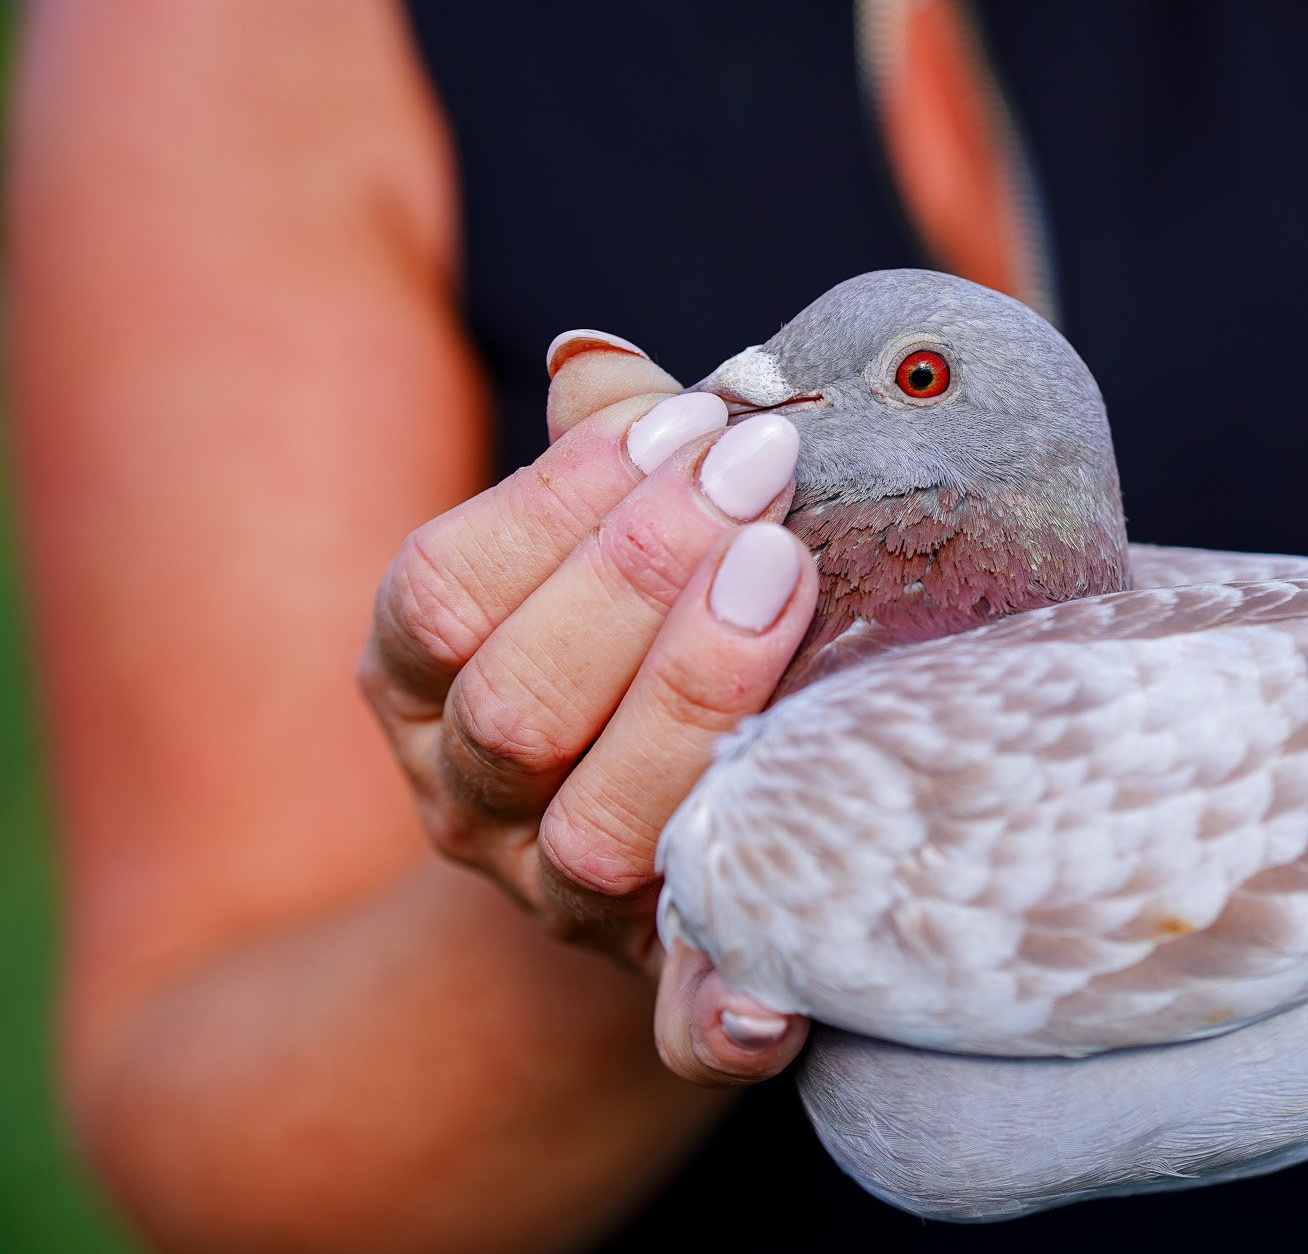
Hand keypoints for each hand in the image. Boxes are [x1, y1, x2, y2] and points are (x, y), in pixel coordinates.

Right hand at [359, 335, 815, 1083]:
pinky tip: (777, 996)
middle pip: (512, 709)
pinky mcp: (666, 986)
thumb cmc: (622, 640)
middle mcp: (469, 801)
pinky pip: (683, 1033)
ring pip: (593, 838)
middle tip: (762, 475)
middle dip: (636, 578)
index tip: (692, 419)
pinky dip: (722, 1020)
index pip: (442, 590)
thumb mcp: (588, 541)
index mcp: (421, 680)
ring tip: (790, 576)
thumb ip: (600, 453)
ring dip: (692, 702)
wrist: (639, 831)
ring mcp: (561, 902)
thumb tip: (602, 368)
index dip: (562, 500)